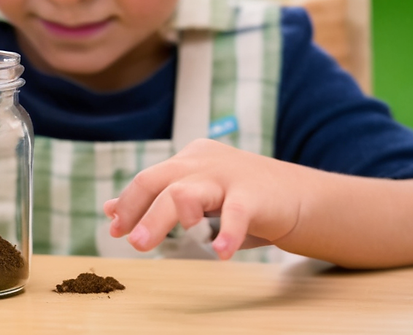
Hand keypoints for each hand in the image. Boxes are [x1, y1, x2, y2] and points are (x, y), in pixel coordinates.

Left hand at [103, 139, 304, 258]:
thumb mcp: (196, 192)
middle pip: (158, 181)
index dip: (127, 204)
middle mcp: (202, 163)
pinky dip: (227, 233)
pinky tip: (221, 253)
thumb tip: (109, 208)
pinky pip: (236, 214)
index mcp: (187, 159)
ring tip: (148, 243)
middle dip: (137, 209)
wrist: (302, 197)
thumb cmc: (244, 198)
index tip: (115, 229)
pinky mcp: (254, 195)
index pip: (147, 179)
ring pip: (185, 192)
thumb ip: (156, 198)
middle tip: (129, 240)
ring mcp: (228, 177)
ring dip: (165, 217)